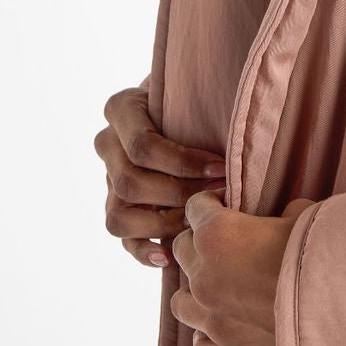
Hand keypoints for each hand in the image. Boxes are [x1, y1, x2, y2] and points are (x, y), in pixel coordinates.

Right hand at [94, 78, 228, 266]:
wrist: (187, 106)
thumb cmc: (197, 95)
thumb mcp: (194, 88)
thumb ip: (203, 97)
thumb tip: (238, 116)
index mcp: (121, 108)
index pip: (143, 146)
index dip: (183, 163)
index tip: (221, 169)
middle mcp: (107, 144)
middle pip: (131, 183)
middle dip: (178, 194)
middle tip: (219, 197)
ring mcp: (108, 179)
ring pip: (118, 216)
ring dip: (161, 224)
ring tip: (196, 223)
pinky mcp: (118, 207)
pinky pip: (121, 239)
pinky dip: (143, 252)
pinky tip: (168, 257)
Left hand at [170, 192, 315, 345]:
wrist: (344, 312)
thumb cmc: (323, 254)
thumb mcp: (304, 216)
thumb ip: (281, 213)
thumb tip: (284, 217)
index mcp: (217, 235)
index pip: (194, 207)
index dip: (211, 204)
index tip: (226, 207)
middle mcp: (205, 278)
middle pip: (182, 251)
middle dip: (200, 244)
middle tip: (228, 247)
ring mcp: (213, 321)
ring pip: (180, 303)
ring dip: (197, 292)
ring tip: (222, 290)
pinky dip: (209, 337)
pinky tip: (228, 329)